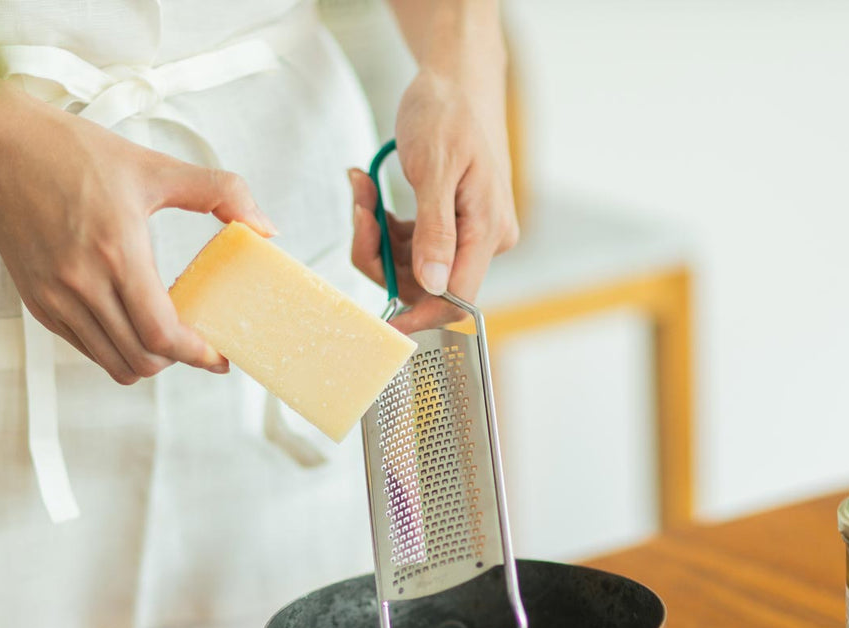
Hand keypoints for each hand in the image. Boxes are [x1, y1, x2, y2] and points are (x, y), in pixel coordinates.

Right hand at [0, 91, 276, 383]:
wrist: (0, 152)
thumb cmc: (75, 154)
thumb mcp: (155, 167)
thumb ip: (219, 192)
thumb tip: (264, 227)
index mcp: (117, 251)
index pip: (162, 333)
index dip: (197, 354)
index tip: (219, 356)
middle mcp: (83, 284)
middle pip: (141, 359)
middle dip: (176, 360)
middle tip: (196, 344)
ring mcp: (56, 299)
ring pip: (112, 363)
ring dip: (145, 359)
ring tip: (162, 336)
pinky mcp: (38, 304)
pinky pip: (85, 348)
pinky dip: (113, 347)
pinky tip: (127, 321)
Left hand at [349, 68, 517, 333]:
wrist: (454, 78)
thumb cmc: (448, 112)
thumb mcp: (435, 167)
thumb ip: (435, 229)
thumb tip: (436, 284)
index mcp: (488, 231)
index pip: (456, 297)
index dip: (419, 315)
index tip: (383, 327)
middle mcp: (481, 239)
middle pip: (422, 283)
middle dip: (380, 253)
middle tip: (359, 209)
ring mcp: (465, 233)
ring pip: (408, 264)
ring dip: (376, 234)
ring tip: (363, 188)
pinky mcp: (447, 225)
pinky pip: (406, 243)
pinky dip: (381, 222)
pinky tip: (369, 188)